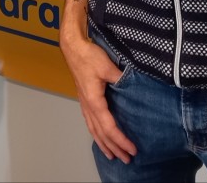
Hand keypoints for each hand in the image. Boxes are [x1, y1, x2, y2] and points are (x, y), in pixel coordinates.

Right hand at [60, 35, 136, 163]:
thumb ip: (120, 78)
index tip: (132, 149)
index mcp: (94, 101)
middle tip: (126, 159)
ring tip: (111, 155)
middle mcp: (88, 106)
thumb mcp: (107, 66)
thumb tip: (132, 86)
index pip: (109, 127)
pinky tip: (99, 135)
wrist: (73, 47)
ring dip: (103, 143)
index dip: (121, 140)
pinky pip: (90, 121)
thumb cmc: (88, 56)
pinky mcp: (84, 98)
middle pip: (101, 133)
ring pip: (93, 129)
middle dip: (114, 148)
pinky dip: (96, 133)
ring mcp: (85, 102)